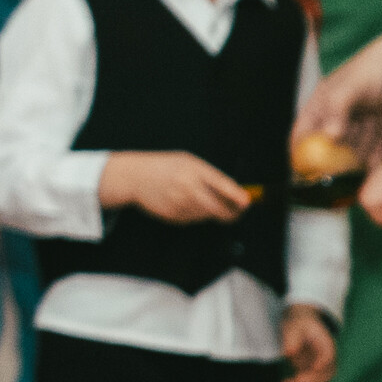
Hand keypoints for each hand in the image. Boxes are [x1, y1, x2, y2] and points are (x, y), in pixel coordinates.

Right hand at [99, 151, 250, 224]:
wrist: (135, 176)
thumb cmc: (164, 166)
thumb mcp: (188, 162)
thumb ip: (209, 175)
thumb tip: (233, 194)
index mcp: (193, 170)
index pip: (220, 184)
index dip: (235, 195)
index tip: (246, 202)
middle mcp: (187, 187)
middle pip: (217, 208)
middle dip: (230, 213)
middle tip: (236, 212)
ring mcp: (179, 204)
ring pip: (205, 215)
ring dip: (210, 211)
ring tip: (199, 198)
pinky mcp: (172, 216)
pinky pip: (192, 219)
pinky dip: (194, 214)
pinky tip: (184, 202)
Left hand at [280, 305, 338, 381]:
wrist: (303, 327)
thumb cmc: (299, 325)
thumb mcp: (294, 325)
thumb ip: (292, 338)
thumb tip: (290, 353)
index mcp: (327, 344)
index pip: (329, 355)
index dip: (323, 363)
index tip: (314, 369)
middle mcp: (329, 361)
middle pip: (324, 375)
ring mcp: (323, 371)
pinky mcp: (316, 379)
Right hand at [299, 25, 381, 161]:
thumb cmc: (378, 67)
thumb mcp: (353, 85)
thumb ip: (338, 108)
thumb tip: (329, 136)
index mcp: (322, 107)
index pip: (302, 135)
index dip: (300, 155)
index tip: (304, 173)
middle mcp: (338, 122)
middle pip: (326, 153)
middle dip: (332, 163)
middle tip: (341, 170)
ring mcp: (361, 132)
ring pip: (351, 158)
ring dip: (357, 159)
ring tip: (369, 136)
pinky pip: (374, 160)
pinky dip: (375, 165)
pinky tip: (381, 156)